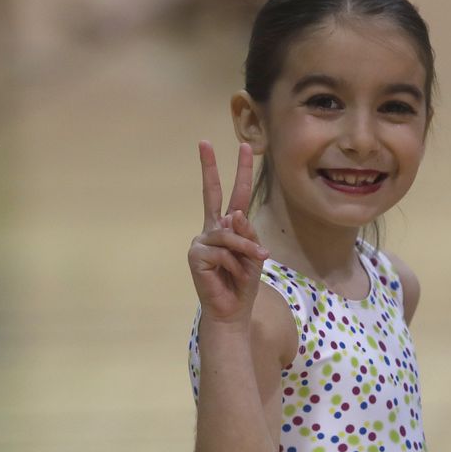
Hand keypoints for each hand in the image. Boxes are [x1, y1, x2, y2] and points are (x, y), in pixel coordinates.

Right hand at [189, 141, 266, 325]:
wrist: (231, 309)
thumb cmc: (243, 282)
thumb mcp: (254, 255)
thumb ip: (247, 234)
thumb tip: (234, 215)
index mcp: (229, 227)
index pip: (235, 195)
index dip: (240, 170)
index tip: (244, 146)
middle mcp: (213, 229)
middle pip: (213, 193)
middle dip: (210, 167)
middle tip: (204, 142)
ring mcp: (202, 240)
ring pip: (230, 234)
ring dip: (245, 251)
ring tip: (251, 266)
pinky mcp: (196, 254)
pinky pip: (223, 251)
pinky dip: (234, 263)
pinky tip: (231, 275)